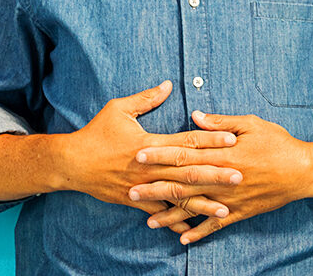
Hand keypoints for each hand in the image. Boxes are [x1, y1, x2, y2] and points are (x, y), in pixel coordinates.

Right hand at [58, 82, 242, 232]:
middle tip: (240, 175)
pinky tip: (193, 228)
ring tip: (226, 208)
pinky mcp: (134, 200)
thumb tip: (168, 84)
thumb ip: (146, 98)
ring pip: (178, 196)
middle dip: (215, 174)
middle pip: (188, 171)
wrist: (72, 163)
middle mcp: (149, 167)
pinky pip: (159, 212)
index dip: (210, 140)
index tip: (232, 139)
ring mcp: (143, 187)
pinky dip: (175, 220)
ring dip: (202, 202)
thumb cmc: (97, 132)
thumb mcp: (119, 109)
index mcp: (149, 143)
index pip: (186, 141)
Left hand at [129, 110, 312, 243]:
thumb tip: (194, 116)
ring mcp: (230, 198)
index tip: (139, 155)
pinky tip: (181, 237)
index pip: (184, 152)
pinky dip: (199, 231)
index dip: (160, 154)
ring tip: (147, 218)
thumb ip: (220, 122)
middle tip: (131, 190)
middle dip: (156, 187)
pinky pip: (216, 224)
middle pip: (183, 182)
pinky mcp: (240, 211)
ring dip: (170, 213)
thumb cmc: (277, 142)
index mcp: (223, 153)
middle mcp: (222, 178)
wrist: (303, 170)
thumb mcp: (250, 123)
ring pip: (195, 207)